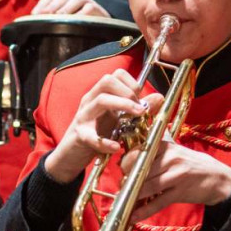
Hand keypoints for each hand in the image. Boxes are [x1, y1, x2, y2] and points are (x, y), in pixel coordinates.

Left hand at [32, 0, 110, 15]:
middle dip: (52, 7)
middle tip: (45, 17)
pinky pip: (87, 10)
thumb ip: (49, 12)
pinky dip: (80, 15)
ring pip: (75, 1)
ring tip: (58, 18)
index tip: (35, 14)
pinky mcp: (94, 7)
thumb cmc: (75, 15)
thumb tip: (33, 16)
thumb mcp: (62, 11)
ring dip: (66, 9)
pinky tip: (74, 22)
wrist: (98, 17)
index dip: (42, 4)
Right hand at [45, 70, 163, 182]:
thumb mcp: (119, 120)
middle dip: (127, 92)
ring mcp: (83, 116)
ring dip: (122, 106)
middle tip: (139, 108)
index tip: (141, 98)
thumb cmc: (97, 133)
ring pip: (100, 100)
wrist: (72, 155)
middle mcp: (90, 101)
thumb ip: (138, 108)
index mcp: (100, 94)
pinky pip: (91, 136)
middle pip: (107, 80)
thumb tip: (159, 98)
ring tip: (137, 116)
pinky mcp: (79, 135)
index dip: (131, 83)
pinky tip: (116, 147)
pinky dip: (104, 142)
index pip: (115, 75)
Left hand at [121, 140, 230, 223]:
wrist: (217, 178)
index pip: (139, 152)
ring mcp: (175, 175)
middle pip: (140, 170)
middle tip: (123, 187)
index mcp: (167, 146)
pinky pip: (157, 202)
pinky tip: (133, 217)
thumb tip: (139, 140)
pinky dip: (143, 211)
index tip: (123, 171)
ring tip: (123, 201)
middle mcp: (170, 158)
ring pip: (146, 186)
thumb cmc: (193, 163)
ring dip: (132, 196)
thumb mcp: (177, 149)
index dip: (127, 163)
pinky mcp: (180, 192)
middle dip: (128, 180)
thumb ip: (160, 145)